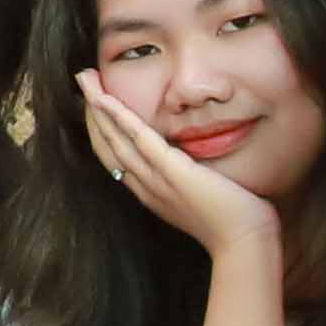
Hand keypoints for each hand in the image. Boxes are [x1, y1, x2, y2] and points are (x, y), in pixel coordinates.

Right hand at [81, 72, 280, 254]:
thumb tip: (196, 161)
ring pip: (115, 140)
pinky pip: (138, 138)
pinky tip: (105, 99)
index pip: (116, 158)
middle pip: (108, 146)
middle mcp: (146, 187)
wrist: (243, 244)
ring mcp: (156, 180)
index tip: (95, 105)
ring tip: (86, 81)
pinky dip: (119, 117)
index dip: (102, 130)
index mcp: (151, 193)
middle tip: (82, 82)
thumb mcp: (203, 197)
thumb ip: (191, 179)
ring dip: (97, 108)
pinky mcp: (171, 171)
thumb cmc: (233, 222)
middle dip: (92, 112)